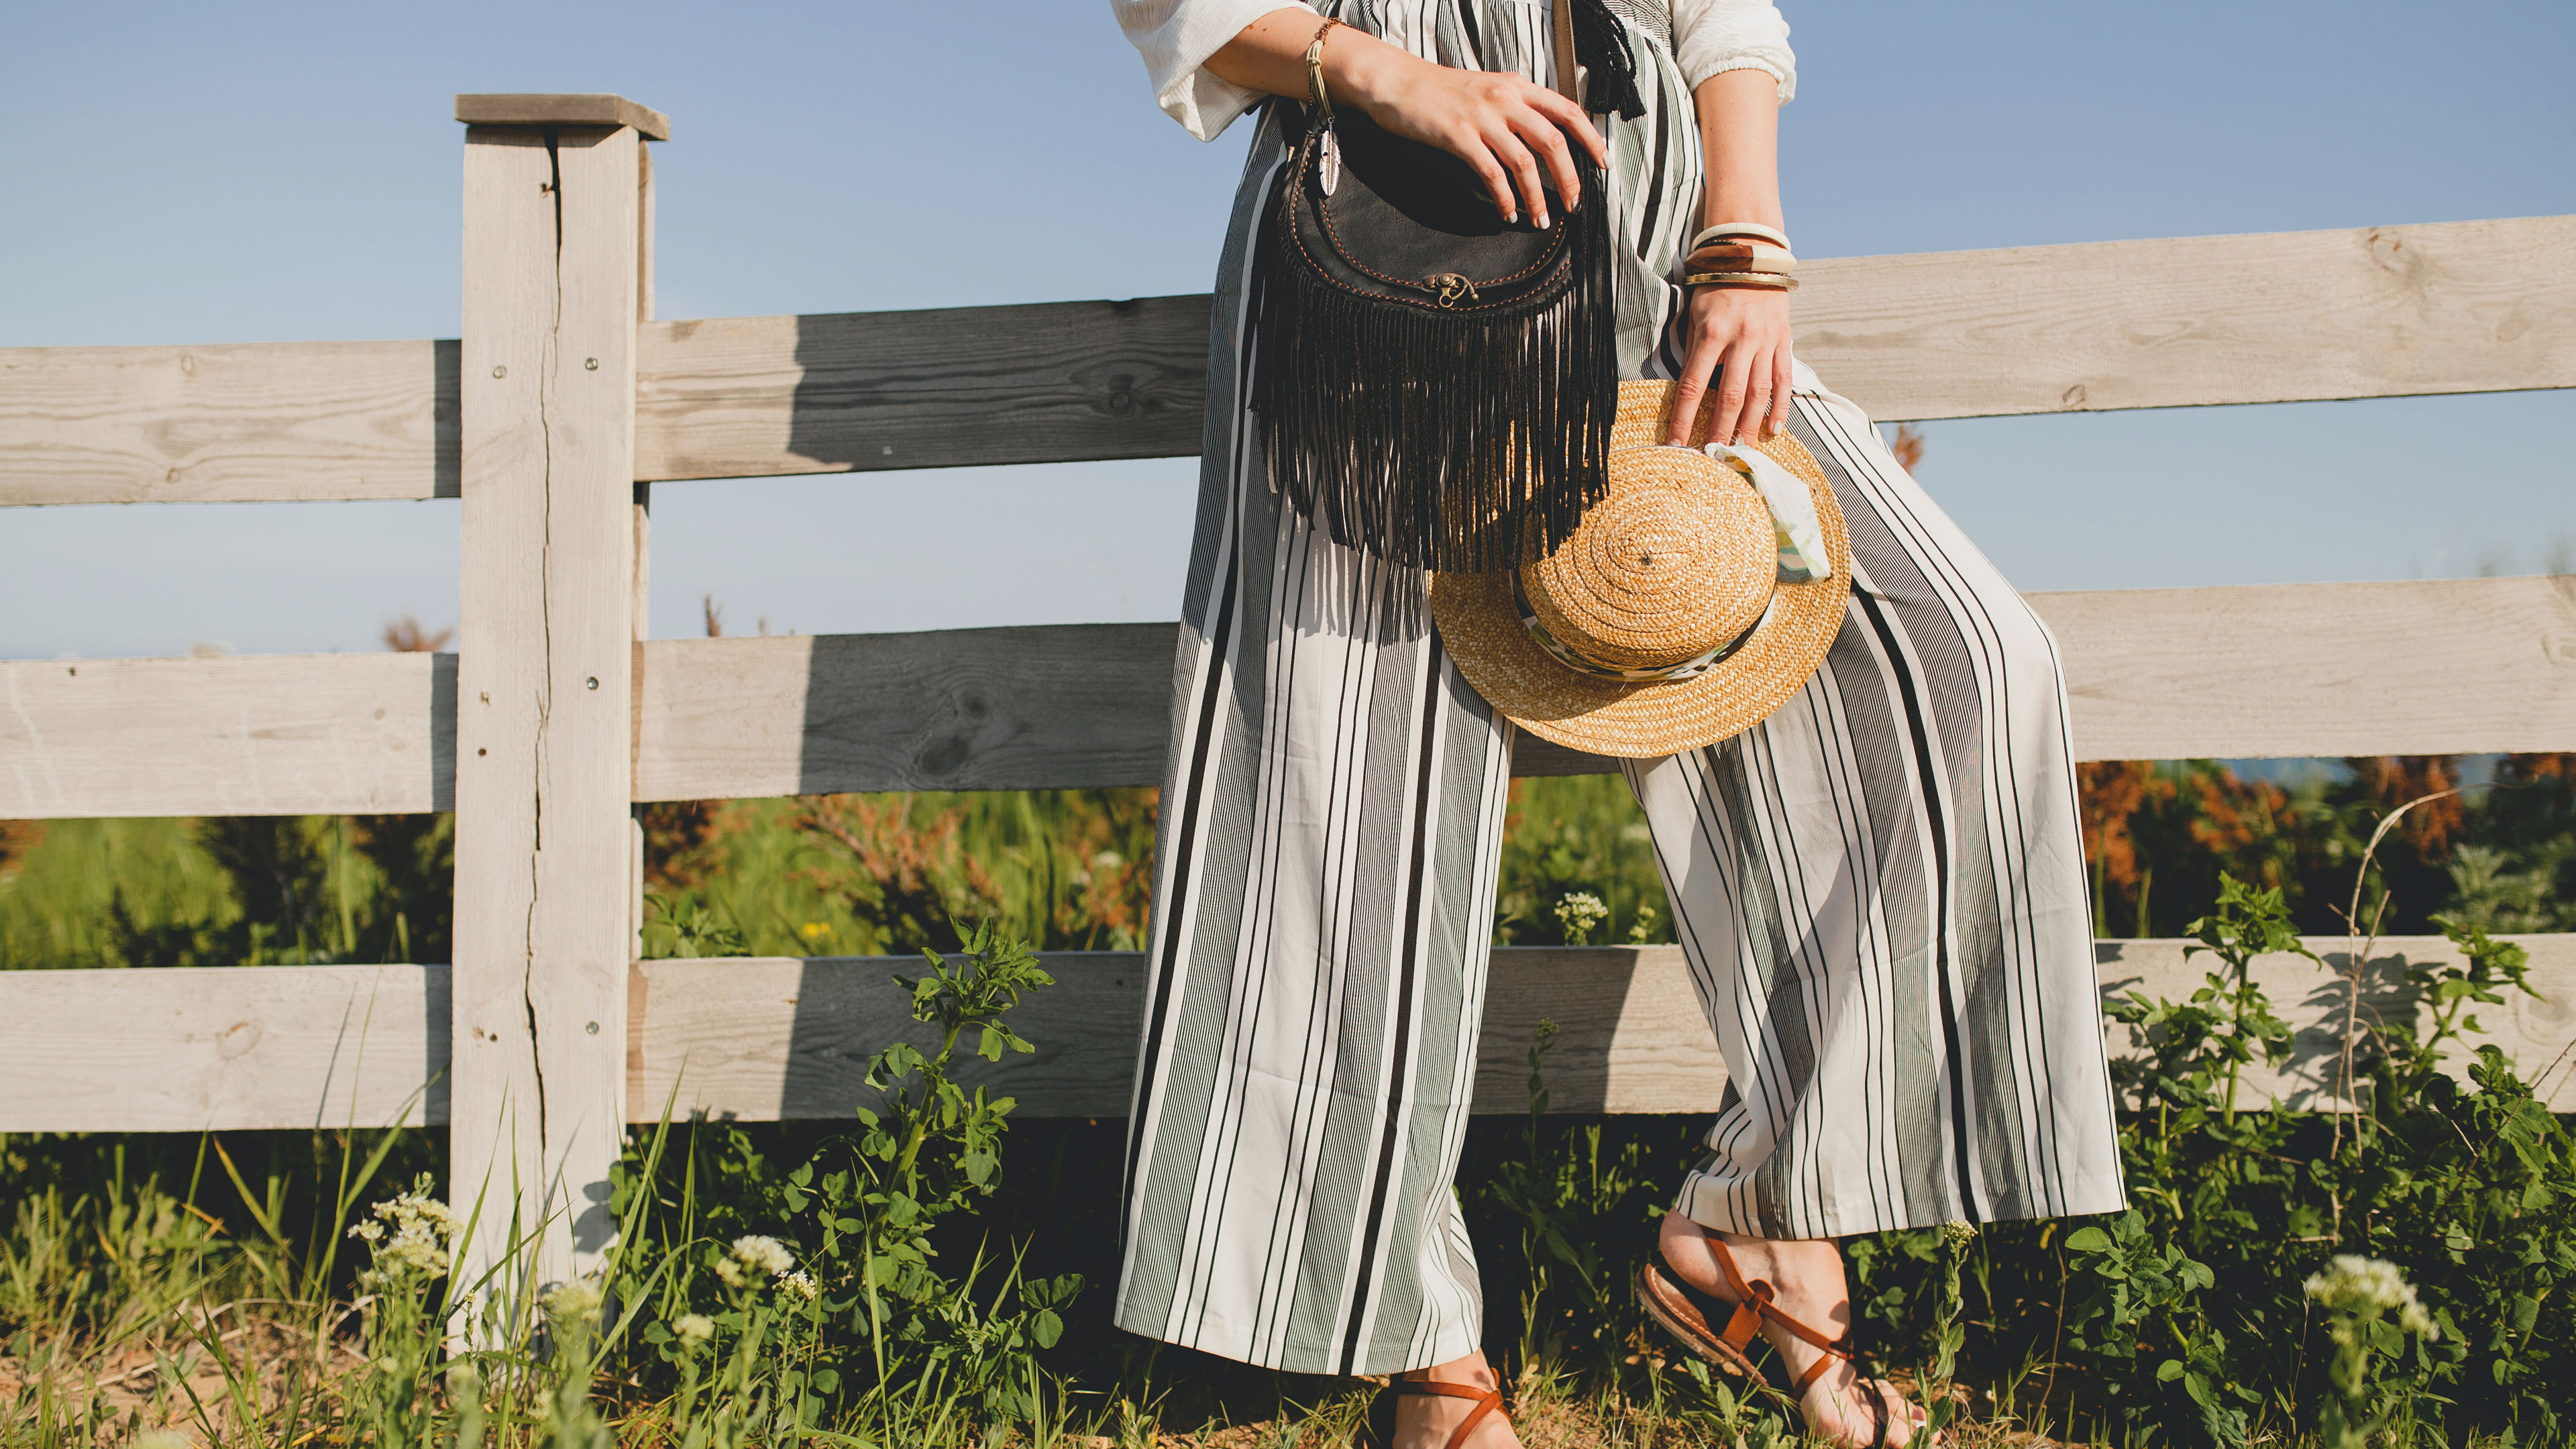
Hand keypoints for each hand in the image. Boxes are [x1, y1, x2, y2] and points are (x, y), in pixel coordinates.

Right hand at [1345, 56, 1608, 229]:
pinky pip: (1491, 174)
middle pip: (1552, 141)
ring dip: (1536, 197)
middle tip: (1572, 203)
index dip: (1590, 138)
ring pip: (1525, 162)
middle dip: (1568, 178)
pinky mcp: (1459, 136)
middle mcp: (1505, 99)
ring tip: (1540, 219)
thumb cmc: (1440, 91)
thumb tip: (1541, 137)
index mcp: (1516, 87)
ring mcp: (1482, 118)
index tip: (1601, 163)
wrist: (1398, 82)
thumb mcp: (1487, 90)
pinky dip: (1504, 198)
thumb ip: (1516, 108)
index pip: (1566, 111)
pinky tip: (1507, 212)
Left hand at [1665, 284, 1792, 446]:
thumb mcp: (1696, 318)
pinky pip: (1784, 380)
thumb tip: (1690, 396)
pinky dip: (1780, 408)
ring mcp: (1767, 342)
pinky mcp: (1784, 342)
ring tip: (1742, 451)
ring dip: (1750, 426)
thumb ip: (1695, 354)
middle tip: (1713, 457)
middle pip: (1730, 395)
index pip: (1693, 385)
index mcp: (1713, 333)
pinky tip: (1774, 430)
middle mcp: (1742, 339)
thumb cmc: (1715, 291)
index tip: (1677, 443)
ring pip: (1759, 392)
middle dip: (1720, 430)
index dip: (1684, 418)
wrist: (1753, 260)